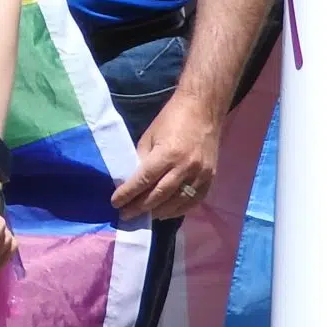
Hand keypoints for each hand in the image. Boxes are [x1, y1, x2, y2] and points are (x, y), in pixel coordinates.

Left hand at [111, 90, 221, 218]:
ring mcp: (200, 175)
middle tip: (125, 215)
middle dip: (140, 207)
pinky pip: (194, 201)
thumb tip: (133, 181)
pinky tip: (166, 213)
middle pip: (159, 195)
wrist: (203, 110)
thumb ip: (142, 159)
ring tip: (143, 217)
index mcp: (168, 154)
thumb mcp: (150, 136)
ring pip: (177, 202)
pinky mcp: (211, 178)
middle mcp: (185, 167)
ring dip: (158, 212)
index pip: (143, 180)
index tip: (115, 203)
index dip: (128, 194)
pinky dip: (179, 210)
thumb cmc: (171, 119)